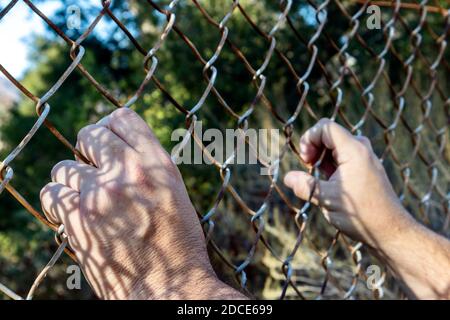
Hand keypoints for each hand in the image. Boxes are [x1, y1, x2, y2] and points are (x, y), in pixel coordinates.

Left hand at [40, 108, 243, 299]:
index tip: (107, 141)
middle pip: (90, 134)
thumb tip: (116, 150)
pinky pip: (51, 193)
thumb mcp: (174, 194)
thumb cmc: (177, 244)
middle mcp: (129, 171)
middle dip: (89, 149)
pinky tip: (71, 213)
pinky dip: (58, 202)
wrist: (169, 287)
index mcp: (158, 163)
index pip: (123, 118)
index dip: (111, 127)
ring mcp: (101, 194)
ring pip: (65, 166)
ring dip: (72, 180)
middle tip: (95, 169)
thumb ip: (147, 168)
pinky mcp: (78, 219)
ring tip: (86, 199)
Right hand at [283, 118, 412, 249]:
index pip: (325, 127)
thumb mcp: (327, 199)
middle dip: (314, 147)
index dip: (309, 138)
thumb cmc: (360, 215)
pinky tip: (330, 184)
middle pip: (329, 134)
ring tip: (318, 179)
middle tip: (308, 167)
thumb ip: (305, 186)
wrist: (390, 230)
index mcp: (353, 150)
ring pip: (336, 146)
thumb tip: (287, 178)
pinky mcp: (367, 168)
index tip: (305, 160)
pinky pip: (344, 157)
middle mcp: (361, 149)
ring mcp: (365, 158)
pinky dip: (332, 165)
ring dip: (322, 158)